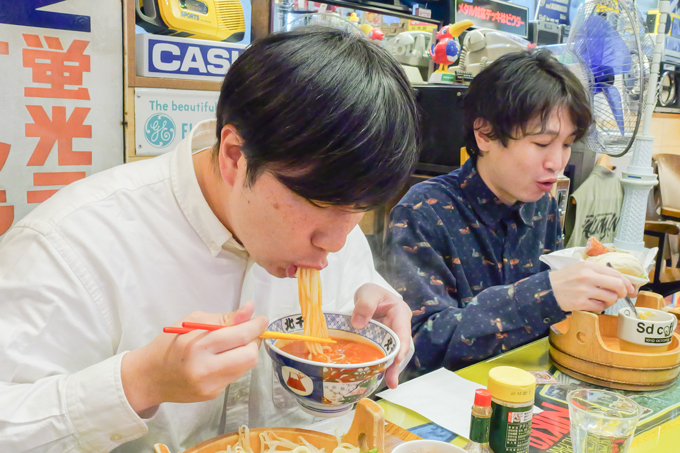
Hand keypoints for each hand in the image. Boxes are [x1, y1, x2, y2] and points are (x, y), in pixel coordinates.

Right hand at [122, 301, 267, 415]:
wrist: (149, 377)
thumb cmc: (170, 344)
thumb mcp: (192, 322)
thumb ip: (224, 318)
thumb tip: (250, 311)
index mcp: (198, 345)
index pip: (240, 335)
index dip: (256, 325)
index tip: (262, 319)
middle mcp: (205, 368)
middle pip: (250, 356)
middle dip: (253, 341)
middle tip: (248, 333)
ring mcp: (210, 385)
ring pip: (246, 367)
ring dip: (245, 352)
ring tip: (231, 346)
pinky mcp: (212, 395)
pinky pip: (235, 376)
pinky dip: (234, 364)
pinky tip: (220, 360)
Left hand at [350, 283, 411, 388]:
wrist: (366, 297)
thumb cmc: (371, 293)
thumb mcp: (368, 292)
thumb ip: (365, 304)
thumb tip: (359, 324)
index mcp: (400, 313)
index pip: (403, 331)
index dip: (400, 347)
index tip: (396, 360)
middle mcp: (398, 327)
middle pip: (398, 347)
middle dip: (396, 364)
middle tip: (392, 381)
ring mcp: (390, 337)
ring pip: (390, 354)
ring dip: (389, 369)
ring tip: (389, 384)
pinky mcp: (381, 343)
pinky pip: (381, 355)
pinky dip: (379, 365)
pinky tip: (375, 377)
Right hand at [549, 261, 635, 312]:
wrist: (545, 290)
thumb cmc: (563, 280)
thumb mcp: (579, 269)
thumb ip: (597, 273)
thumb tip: (620, 281)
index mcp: (588, 266)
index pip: (616, 274)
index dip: (626, 282)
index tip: (630, 289)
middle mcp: (588, 277)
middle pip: (617, 285)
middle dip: (622, 292)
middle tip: (620, 296)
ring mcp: (584, 290)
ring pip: (610, 298)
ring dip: (609, 301)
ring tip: (601, 300)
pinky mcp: (580, 303)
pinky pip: (600, 308)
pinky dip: (600, 308)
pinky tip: (592, 304)